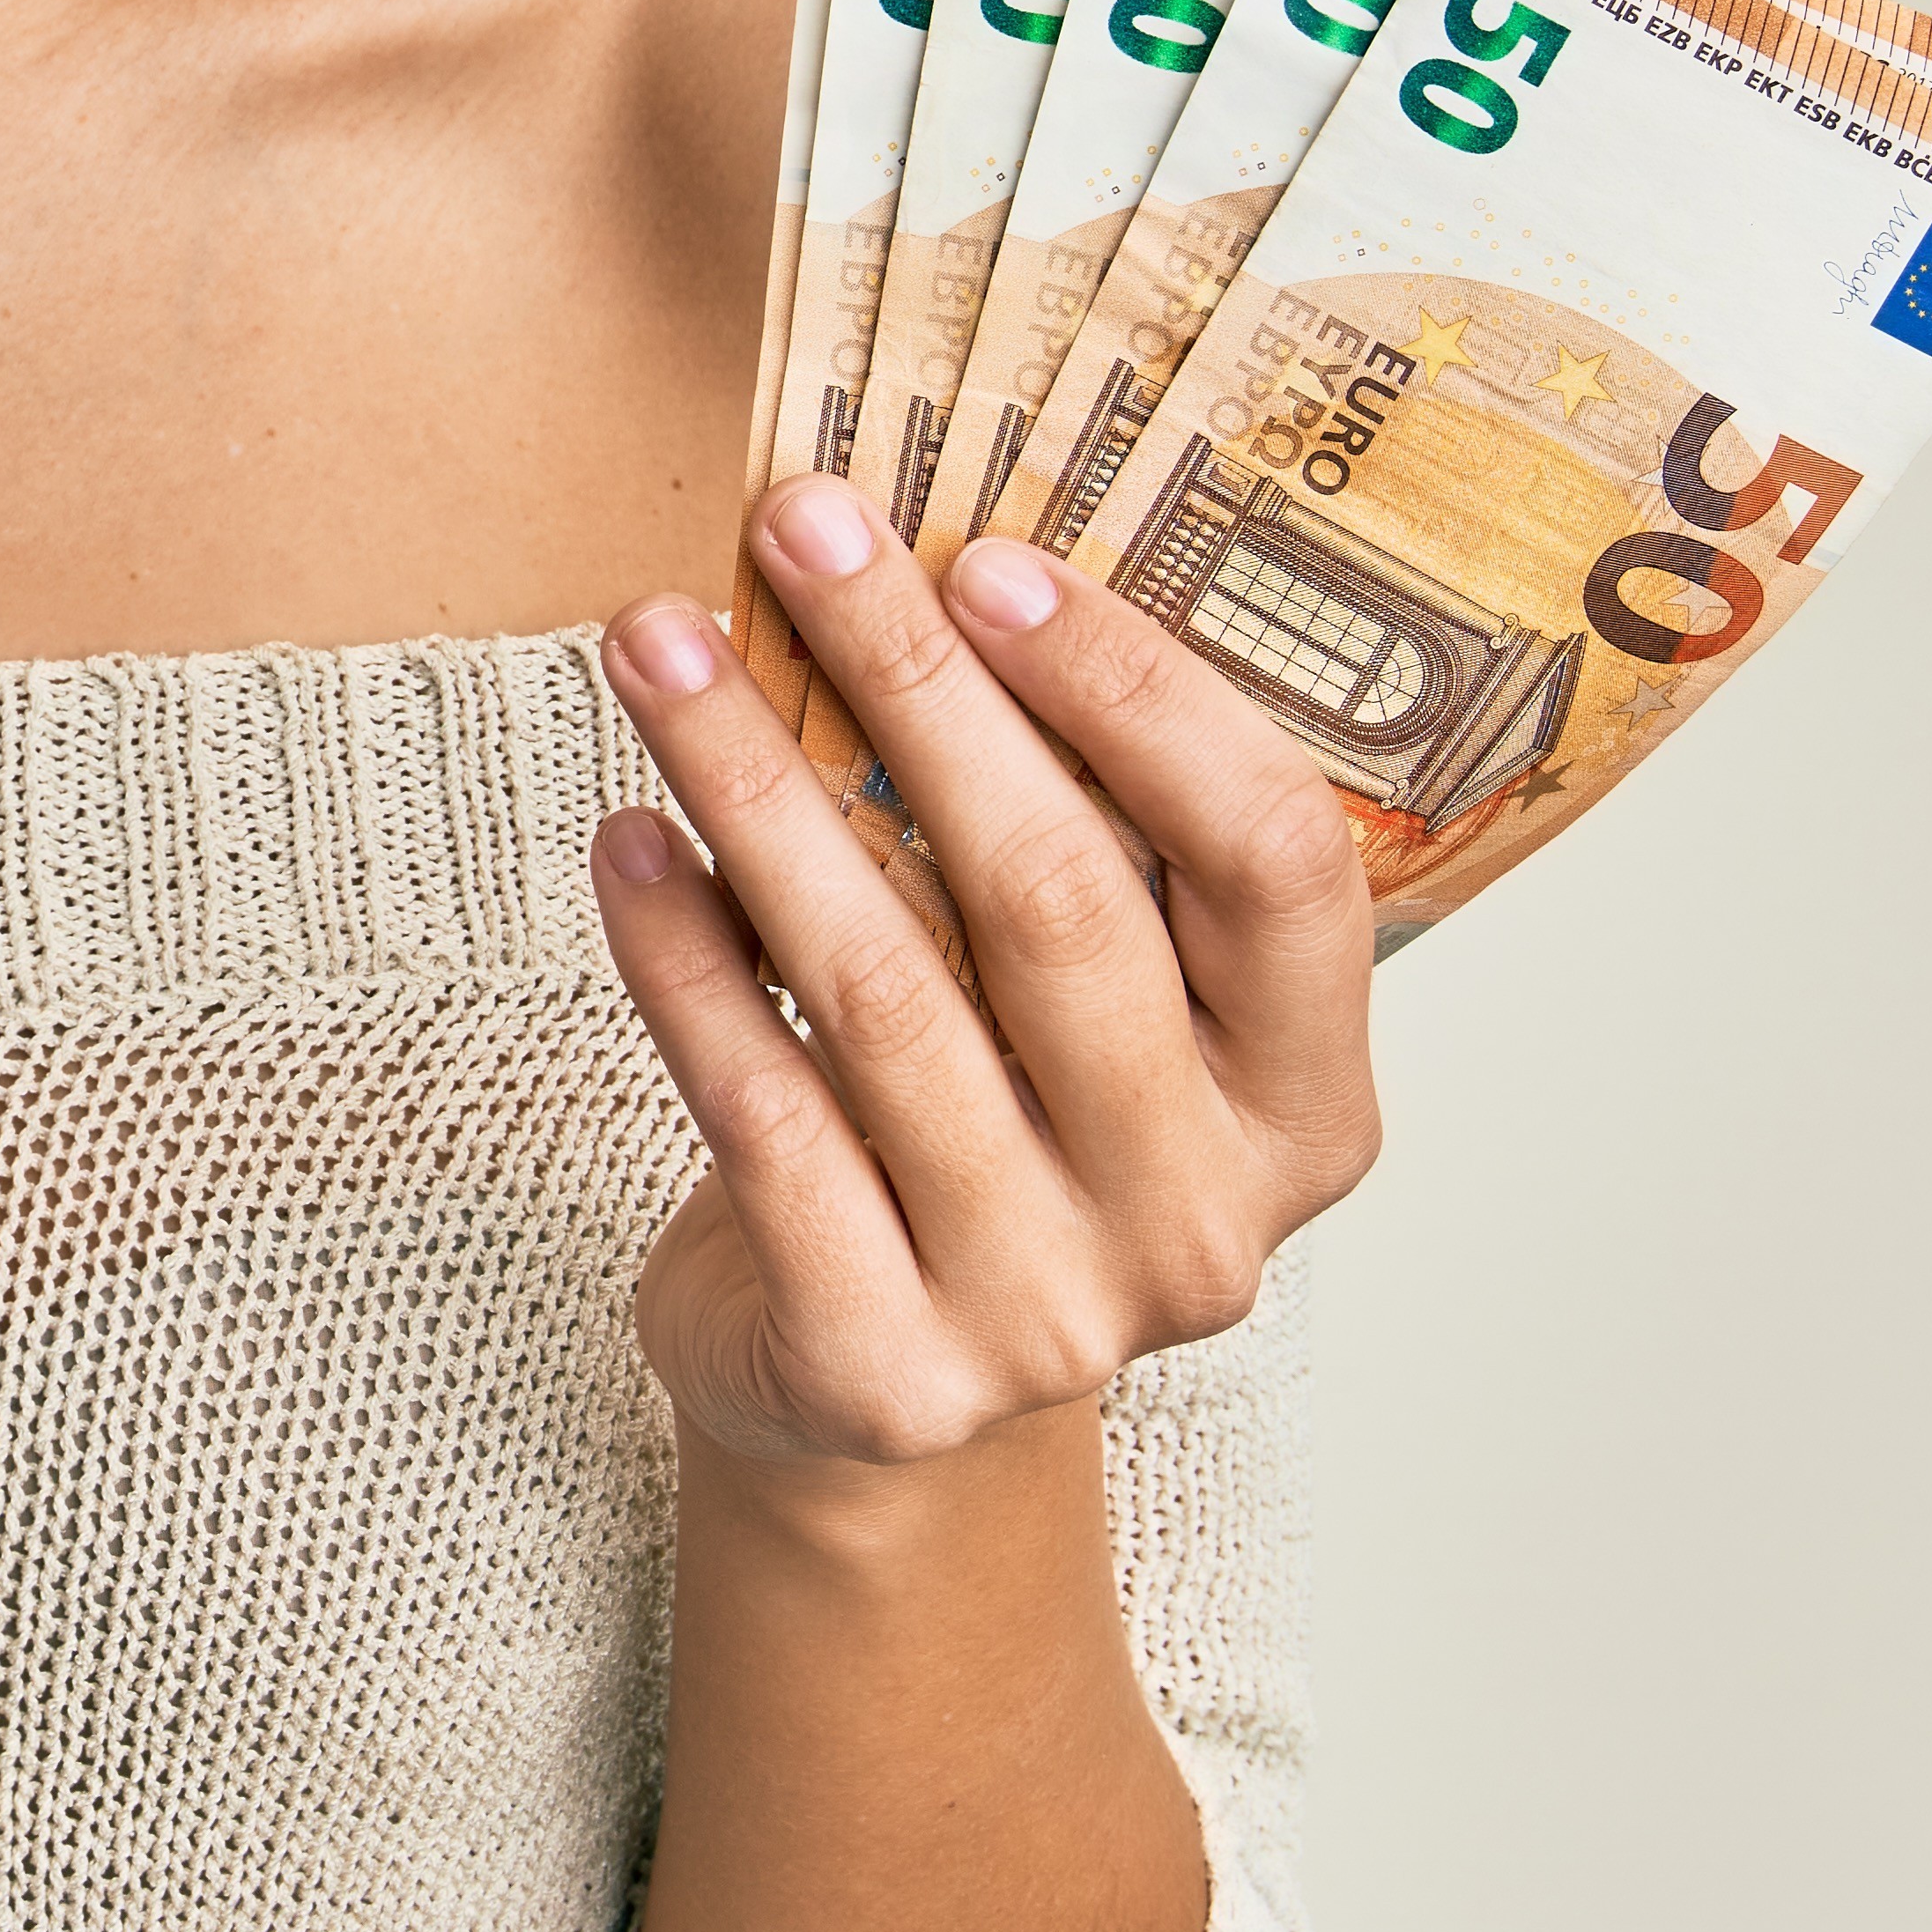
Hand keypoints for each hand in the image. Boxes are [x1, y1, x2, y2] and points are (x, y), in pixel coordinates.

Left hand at [586, 480, 1384, 1483]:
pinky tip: (625, 839)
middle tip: (795, 529)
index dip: (1140, 699)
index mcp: (1306, 1107)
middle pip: (1058, 904)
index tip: (987, 563)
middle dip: (912, 689)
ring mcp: (1045, 1310)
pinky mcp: (879, 1364)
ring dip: (756, 788)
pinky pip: (759, 1110)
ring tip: (655, 645)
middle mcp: (1201, 1221)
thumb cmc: (988, 1143)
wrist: (873, 1402)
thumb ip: (1075, 848)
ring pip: (881, 991)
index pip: (1278, 863)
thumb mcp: (1087, 1016)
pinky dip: (679, 959)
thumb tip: (931, 579)